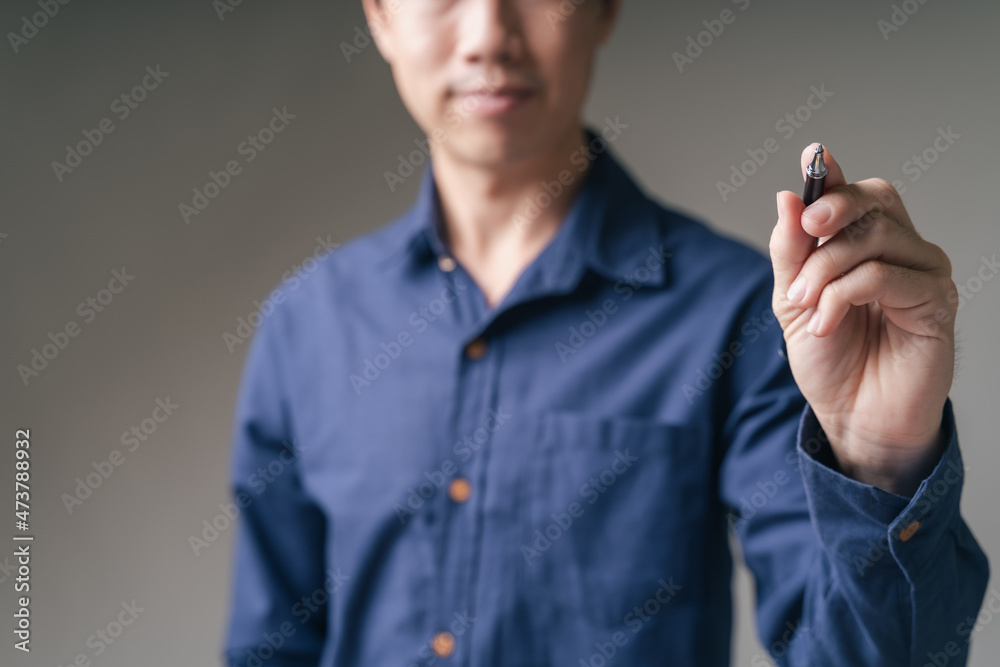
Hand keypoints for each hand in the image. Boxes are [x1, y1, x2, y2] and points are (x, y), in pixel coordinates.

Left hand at [770, 143, 956, 494]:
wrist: (852, 416)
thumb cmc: (830, 360)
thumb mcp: (792, 301)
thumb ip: (791, 252)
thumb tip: (787, 198)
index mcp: (868, 244)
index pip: (858, 194)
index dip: (834, 174)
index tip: (813, 156)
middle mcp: (903, 250)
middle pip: (876, 199)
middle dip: (831, 211)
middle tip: (804, 235)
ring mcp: (924, 273)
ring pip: (875, 237)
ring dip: (825, 268)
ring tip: (804, 305)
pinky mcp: (936, 302)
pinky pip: (884, 275)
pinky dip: (842, 295)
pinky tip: (825, 323)